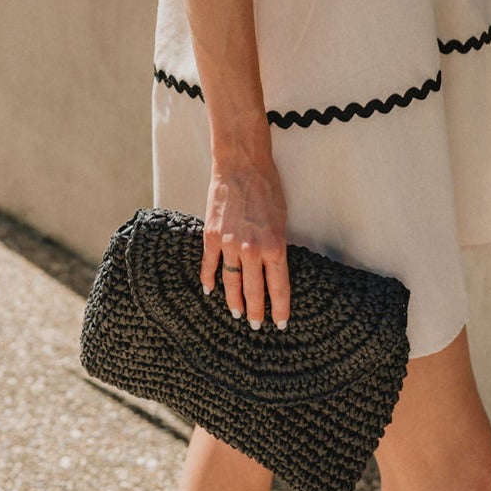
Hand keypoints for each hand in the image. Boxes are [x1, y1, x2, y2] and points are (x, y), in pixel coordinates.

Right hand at [201, 155, 290, 330]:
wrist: (241, 165)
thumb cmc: (267, 188)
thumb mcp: (282, 220)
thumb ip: (276, 246)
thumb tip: (273, 268)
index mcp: (274, 246)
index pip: (278, 287)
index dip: (280, 309)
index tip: (280, 323)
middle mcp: (251, 250)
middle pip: (254, 291)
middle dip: (255, 312)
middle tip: (255, 325)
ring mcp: (229, 244)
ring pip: (231, 283)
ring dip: (233, 301)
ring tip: (236, 313)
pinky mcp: (211, 236)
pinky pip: (209, 264)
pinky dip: (208, 279)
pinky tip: (209, 291)